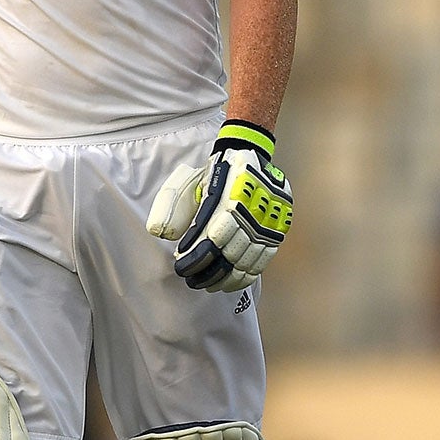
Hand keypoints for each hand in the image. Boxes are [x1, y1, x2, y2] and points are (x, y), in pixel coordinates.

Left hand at [146, 121, 293, 291]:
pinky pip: (262, 260)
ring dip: (224, 278)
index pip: (212, 237)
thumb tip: (163, 234)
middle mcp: (252, 212)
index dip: (196, 256)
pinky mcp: (277, 230)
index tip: (181, 265)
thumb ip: (177, 208)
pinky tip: (231, 283)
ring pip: (246, 262)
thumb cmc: (218, 172)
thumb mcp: (194, 182)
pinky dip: (245, 275)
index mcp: (231, 197)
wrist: (252, 154)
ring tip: (207, 285)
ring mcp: (267, 223)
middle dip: (207, 272)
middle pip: (229, 254)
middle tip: (190, 281)